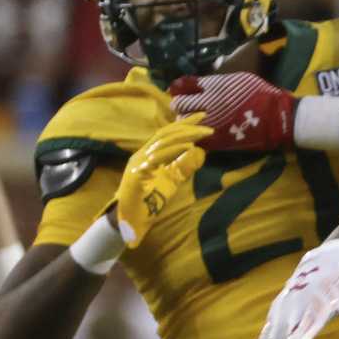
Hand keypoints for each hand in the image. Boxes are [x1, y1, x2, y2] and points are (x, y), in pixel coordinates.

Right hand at [114, 120, 210, 248]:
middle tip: (207, 124)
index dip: (185, 123)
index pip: (168, 133)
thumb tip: (201, 153)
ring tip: (202, 134)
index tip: (203, 116)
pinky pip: (157, 158)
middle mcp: (142, 154)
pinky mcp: (137, 174)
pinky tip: (189, 147)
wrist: (131, 221)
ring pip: (162, 142)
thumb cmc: (149, 201)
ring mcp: (138, 162)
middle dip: (187, 126)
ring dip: (184, 136)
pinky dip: (174, 150)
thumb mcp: (171, 181)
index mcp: (149, 154)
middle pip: (166, 133)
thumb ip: (183, 167)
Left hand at [168, 71, 294, 150]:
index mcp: (214, 86)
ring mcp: (211, 122)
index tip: (181, 93)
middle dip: (179, 106)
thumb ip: (218, 82)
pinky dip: (193, 135)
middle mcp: (208, 103)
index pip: (187, 86)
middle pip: (181, 104)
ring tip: (190, 122)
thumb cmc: (262, 94)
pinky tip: (197, 134)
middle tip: (182, 109)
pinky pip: (196, 137)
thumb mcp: (239, 79)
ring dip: (184, 121)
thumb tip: (201, 84)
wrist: (277, 117)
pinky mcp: (216, 139)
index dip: (182, 90)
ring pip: (184, 122)